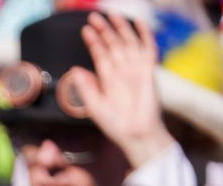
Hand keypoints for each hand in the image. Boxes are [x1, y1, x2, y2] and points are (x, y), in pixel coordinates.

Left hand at [68, 12, 174, 169]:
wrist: (135, 134)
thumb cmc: (115, 124)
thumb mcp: (93, 106)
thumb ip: (85, 87)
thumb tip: (74, 69)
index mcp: (107, 79)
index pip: (100, 54)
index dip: (93, 41)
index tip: (85, 29)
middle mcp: (121, 71)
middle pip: (113, 44)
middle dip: (104, 30)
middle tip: (94, 15)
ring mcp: (135, 69)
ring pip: (128, 42)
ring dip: (120, 28)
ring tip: (111, 14)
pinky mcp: (148, 71)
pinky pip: (148, 49)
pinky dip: (144, 35)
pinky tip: (138, 23)